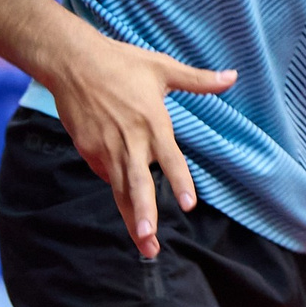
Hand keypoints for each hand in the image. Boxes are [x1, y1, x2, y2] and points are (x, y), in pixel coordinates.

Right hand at [44, 35, 235, 259]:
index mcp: (151, 122)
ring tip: (144, 244)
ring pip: (120, 189)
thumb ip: (199, 80)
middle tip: (150, 241)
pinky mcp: (87, 149)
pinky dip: (118, 190)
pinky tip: (128, 206)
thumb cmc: (121, 62)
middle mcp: (128, 141)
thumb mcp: (163, 67)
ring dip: (131, 216)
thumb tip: (233, 76)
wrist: (73, 62)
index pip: (169, 158)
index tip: (188, 205)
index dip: (179, 181)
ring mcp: (104, 148)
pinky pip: (106, 174)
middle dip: (142, 215)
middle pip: (137, 184)